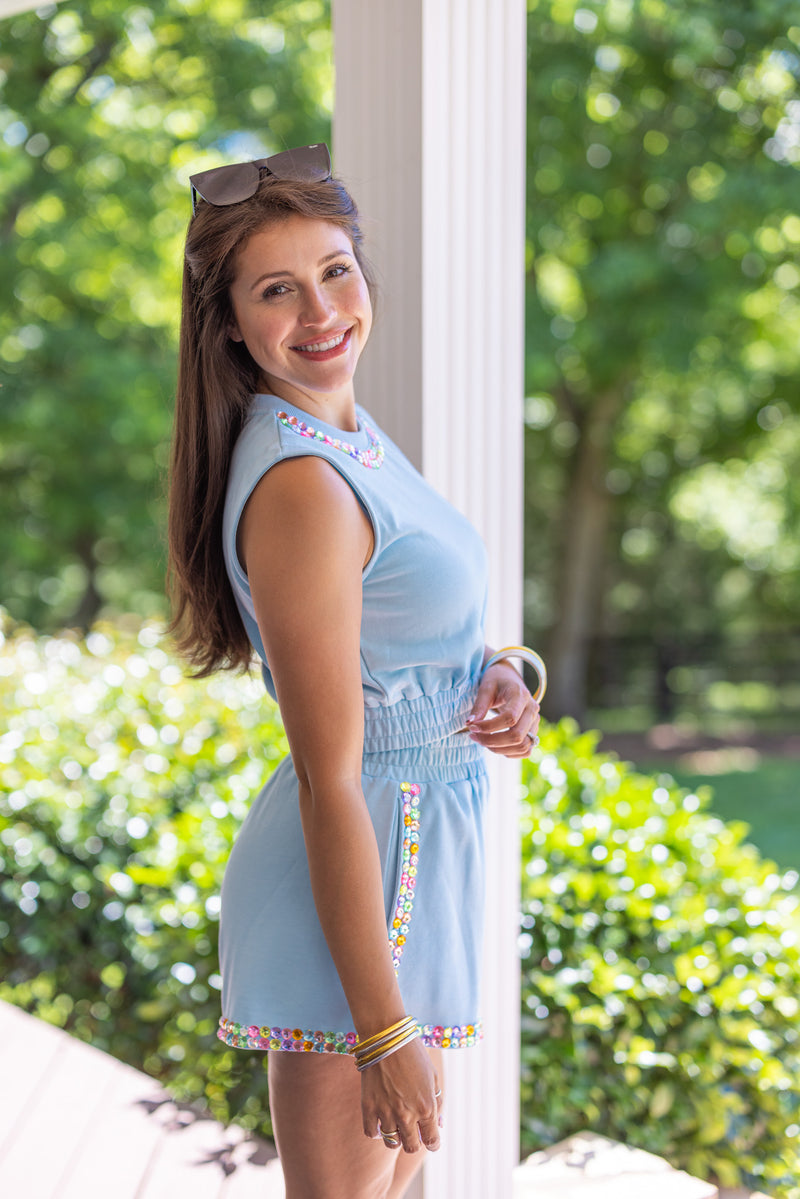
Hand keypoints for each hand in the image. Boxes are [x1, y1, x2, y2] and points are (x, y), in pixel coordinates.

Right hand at [361, 1038, 441, 1153]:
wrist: (386, 1036)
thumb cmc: (413, 1053)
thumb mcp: (433, 1076)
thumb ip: (438, 1102)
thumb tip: (439, 1125)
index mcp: (426, 1107)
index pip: (432, 1141)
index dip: (433, 1143)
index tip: (430, 1139)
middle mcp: (407, 1115)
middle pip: (411, 1147)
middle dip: (415, 1142)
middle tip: (413, 1132)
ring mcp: (385, 1112)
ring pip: (391, 1143)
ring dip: (396, 1136)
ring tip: (396, 1124)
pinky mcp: (368, 1107)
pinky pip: (371, 1133)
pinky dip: (376, 1131)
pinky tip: (381, 1121)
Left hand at [465, 660, 539, 756]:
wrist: (510, 679)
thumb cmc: (497, 681)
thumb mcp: (486, 688)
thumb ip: (479, 706)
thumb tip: (469, 723)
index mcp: (521, 696)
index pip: (510, 718)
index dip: (489, 727)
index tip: (471, 726)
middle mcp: (532, 710)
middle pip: (517, 736)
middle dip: (492, 741)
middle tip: (473, 736)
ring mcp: (535, 722)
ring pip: (523, 746)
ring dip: (499, 749)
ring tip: (482, 741)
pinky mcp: (533, 731)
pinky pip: (526, 750)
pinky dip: (509, 752)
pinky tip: (494, 745)